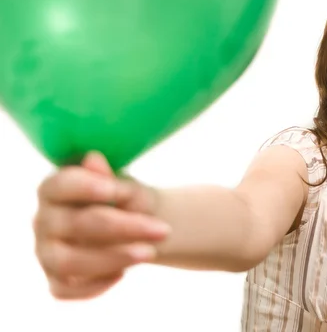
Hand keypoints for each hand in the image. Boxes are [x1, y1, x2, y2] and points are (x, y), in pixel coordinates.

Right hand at [33, 152, 170, 299]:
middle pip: (78, 224)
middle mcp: (43, 220)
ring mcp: (46, 252)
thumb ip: (109, 176)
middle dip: (125, 227)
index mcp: (53, 189)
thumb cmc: (125, 199)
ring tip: (150, 252)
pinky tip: (123, 273)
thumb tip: (93, 159)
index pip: (61, 185)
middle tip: (162, 230)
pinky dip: (96, 284)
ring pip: (70, 261)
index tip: (120, 189)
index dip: (88, 186)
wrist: (138, 224)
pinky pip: (66, 289)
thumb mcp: (125, 184)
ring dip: (113, 258)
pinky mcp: (55, 279)